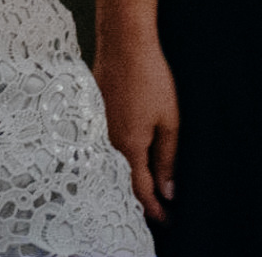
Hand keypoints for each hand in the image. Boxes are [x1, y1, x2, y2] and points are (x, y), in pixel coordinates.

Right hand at [95, 30, 178, 221]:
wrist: (122, 44)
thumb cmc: (149, 78)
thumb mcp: (169, 120)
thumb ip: (167, 158)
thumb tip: (168, 189)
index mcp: (129, 147)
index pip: (141, 190)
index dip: (155, 208)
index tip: (166, 218)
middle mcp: (108, 142)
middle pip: (122, 181)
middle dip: (140, 198)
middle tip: (157, 207)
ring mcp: (97, 128)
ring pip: (112, 163)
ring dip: (127, 177)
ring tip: (144, 185)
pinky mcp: (92, 115)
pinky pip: (105, 145)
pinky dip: (117, 157)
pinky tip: (127, 154)